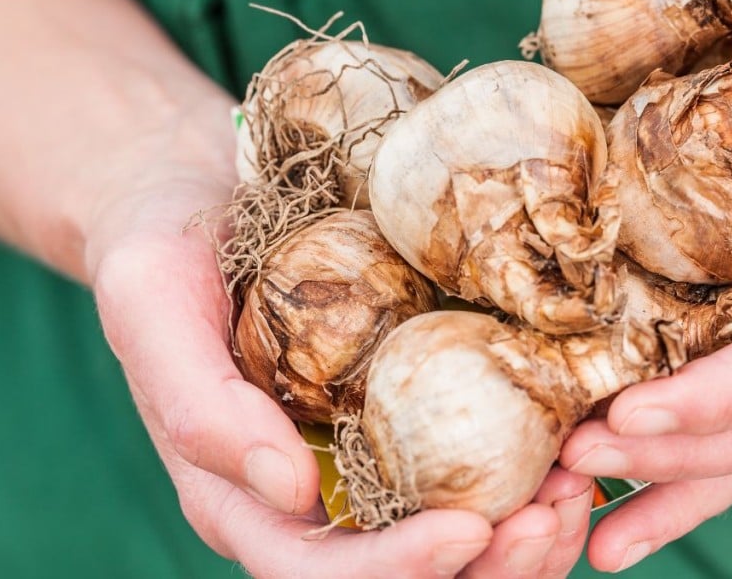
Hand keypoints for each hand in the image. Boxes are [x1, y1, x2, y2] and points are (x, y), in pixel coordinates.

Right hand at [84, 111, 592, 577]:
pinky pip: (475, 458)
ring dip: (524, 530)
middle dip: (487, 566)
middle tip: (554, 513)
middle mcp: (312, 492)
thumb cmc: (165, 246)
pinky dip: (531, 464)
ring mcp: (366, 452)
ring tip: (578, 485)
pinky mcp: (408, 405)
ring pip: (455, 534)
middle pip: (406, 572)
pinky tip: (576, 435)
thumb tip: (287, 491)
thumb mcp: (153, 307)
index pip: (319, 572)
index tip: (470, 530)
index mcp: (245, 493)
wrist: (202, 191)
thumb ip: (200, 405)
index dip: (397, 571)